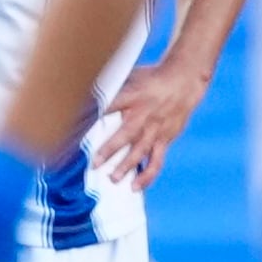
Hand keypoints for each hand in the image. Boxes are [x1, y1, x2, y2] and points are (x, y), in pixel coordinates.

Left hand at [94, 61, 207, 190]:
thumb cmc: (150, 77)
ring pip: (141, 151)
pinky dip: (148, 175)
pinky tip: (135, 186)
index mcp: (132, 97)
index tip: (76, 127)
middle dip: (110, 150)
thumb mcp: (129, 76)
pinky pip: (156, 159)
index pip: (109, 107)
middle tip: (94, 164)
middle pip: (126, 134)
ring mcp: (156, 128)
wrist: (184, 80)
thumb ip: (109, 87)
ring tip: (113, 179)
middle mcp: (144, 115)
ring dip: (127, 166)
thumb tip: (81, 89)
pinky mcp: (166, 138)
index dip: (94, 116)